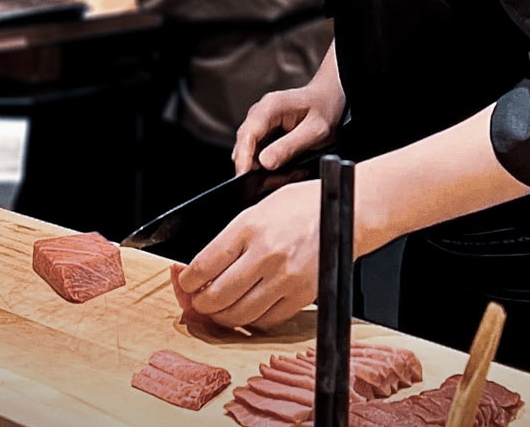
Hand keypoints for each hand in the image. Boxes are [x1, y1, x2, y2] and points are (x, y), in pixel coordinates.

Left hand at [176, 179, 321, 329]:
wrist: (345, 212)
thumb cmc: (302, 206)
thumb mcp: (257, 209)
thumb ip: (231, 239)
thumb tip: (202, 268)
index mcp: (250, 227)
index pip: (204, 265)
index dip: (187, 281)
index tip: (185, 284)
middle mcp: (266, 254)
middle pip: (218, 295)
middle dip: (200, 304)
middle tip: (197, 302)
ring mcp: (285, 278)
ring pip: (239, 314)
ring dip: (222, 317)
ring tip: (218, 311)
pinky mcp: (302, 296)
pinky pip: (266, 321)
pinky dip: (251, 322)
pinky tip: (246, 313)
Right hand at [232, 74, 343, 173]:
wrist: (328, 100)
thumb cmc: (324, 109)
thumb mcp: (314, 131)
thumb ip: (290, 146)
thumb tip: (265, 163)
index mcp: (270, 107)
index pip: (248, 134)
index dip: (244, 158)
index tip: (244, 177)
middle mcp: (259, 113)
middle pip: (244, 146)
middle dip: (255, 168)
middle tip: (279, 180)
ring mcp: (259, 124)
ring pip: (249, 153)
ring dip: (263, 169)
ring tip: (289, 174)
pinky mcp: (262, 134)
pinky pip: (257, 154)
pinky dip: (268, 166)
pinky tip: (287, 169)